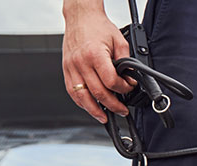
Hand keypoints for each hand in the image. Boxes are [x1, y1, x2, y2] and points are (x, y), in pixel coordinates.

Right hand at [62, 8, 133, 122]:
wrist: (81, 17)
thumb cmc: (98, 27)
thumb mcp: (119, 41)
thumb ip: (125, 61)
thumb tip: (130, 78)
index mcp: (95, 54)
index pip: (110, 81)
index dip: (123, 88)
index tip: (129, 87)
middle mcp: (81, 62)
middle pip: (98, 92)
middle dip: (113, 105)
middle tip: (122, 110)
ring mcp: (71, 67)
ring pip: (82, 96)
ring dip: (94, 110)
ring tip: (105, 117)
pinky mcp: (66, 69)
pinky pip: (72, 91)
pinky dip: (81, 102)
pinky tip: (90, 107)